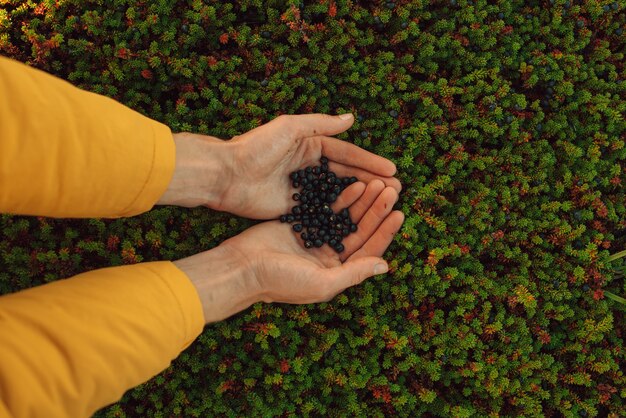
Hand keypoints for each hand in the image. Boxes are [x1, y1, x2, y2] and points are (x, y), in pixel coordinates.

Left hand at [158, 114, 400, 218]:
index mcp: (309, 144)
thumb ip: (320, 124)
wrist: (226, 175)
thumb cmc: (255, 148)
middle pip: (346, 173)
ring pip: (338, 193)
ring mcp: (303, 187)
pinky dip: (340, 213)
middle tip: (396, 189)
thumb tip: (351, 118)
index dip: (369, 162)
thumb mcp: (289, 127)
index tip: (392, 170)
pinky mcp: (294, 207)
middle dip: (371, 181)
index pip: (346, 153)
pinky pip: (322, 209)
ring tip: (384, 203)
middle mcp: (309, 165)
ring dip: (361, 198)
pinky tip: (359, 219)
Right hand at [174, 180, 403, 322]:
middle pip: (361, 230)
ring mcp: (317, 238)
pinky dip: (342, 198)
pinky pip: (329, 208)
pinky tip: (354, 184)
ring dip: (363, 201)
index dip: (385, 232)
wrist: (242, 267)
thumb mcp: (321, 282)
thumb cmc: (281, 280)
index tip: (399, 213)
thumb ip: (354, 273)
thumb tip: (385, 266)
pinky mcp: (303, 223)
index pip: (369, 250)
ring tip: (378, 183)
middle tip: (392, 190)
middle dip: (377, 211)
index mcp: (337, 272)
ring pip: (348, 217)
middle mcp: (331, 256)